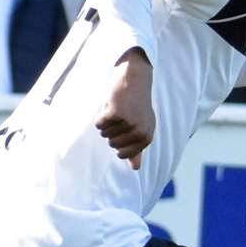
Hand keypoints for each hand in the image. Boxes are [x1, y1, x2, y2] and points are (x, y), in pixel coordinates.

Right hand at [94, 49, 154, 168]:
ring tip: (118, 109)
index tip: (124, 130)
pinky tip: (111, 105)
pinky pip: (99, 124)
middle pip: (111, 144)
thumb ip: (137, 148)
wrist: (136, 78)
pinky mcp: (116, 113)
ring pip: (104, 133)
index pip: (122, 154)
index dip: (117, 142)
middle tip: (121, 115)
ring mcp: (129, 123)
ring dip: (106, 122)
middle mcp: (139, 132)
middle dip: (111, 131)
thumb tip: (135, 168)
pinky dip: (101, 116)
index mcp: (146, 138)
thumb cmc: (137, 104)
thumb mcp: (141, 127)